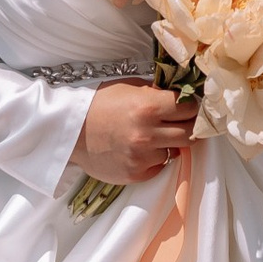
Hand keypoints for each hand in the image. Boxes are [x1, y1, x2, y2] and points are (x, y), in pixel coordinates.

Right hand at [73, 83, 195, 188]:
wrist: (70, 132)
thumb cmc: (98, 105)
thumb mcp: (129, 87)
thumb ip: (157, 93)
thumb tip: (183, 96)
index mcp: (148, 106)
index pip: (191, 108)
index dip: (192, 106)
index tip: (189, 107)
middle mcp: (148, 133)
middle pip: (191, 133)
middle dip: (189, 126)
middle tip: (181, 122)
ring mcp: (142, 156)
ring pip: (176, 150)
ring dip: (169, 143)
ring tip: (151, 135)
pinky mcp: (136, 174)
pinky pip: (160, 166)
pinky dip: (155, 158)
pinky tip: (139, 149)